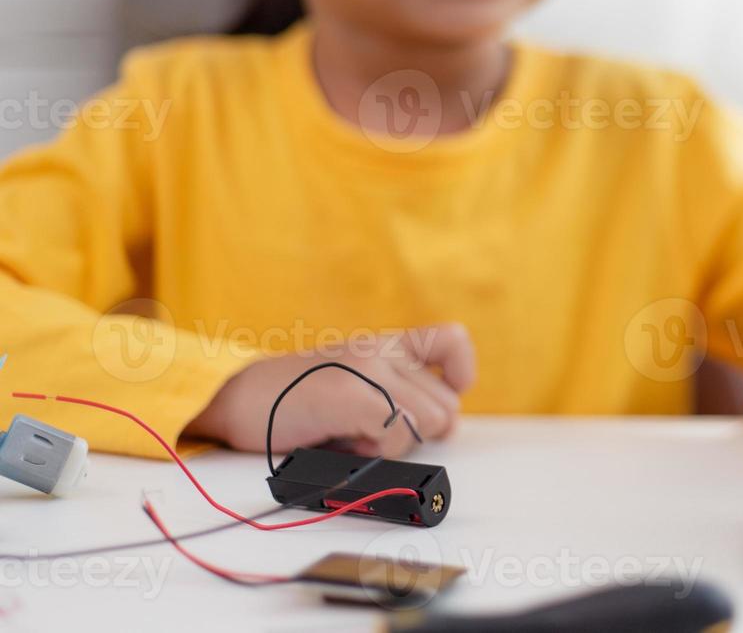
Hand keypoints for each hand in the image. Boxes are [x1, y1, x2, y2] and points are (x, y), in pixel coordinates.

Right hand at [185, 323, 476, 457]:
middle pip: (447, 405)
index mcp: (384, 346)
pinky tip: (344, 442)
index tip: (441, 396)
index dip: (458, 376)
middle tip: (373, 434)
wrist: (233, 400)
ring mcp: (369, 369)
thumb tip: (443, 427)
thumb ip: (397, 397)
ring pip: (429, 423)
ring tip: (353, 436)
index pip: (453, 340)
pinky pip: (399, 435)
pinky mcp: (354, 394)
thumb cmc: (290, 404)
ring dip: (395, 445)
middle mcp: (381, 350)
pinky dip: (376, 453)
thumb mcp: (353, 387)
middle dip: (419, 433)